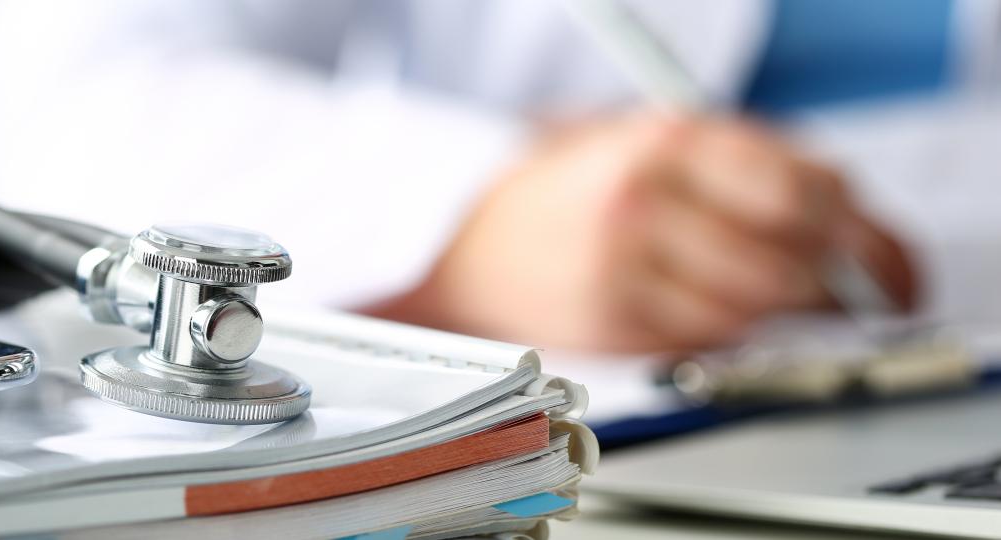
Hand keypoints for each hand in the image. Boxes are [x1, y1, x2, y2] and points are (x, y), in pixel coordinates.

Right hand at [365, 112, 917, 352]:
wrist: (472, 251)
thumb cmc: (567, 195)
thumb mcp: (647, 142)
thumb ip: (742, 163)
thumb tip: (842, 211)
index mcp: (659, 143)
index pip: (797, 188)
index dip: (860, 225)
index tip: (883, 249)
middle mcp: (643, 206)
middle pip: (788, 256)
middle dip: (847, 279)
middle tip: (872, 288)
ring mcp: (625, 273)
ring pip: (758, 307)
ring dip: (797, 310)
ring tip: (808, 301)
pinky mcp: (616, 327)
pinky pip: (713, 338)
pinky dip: (742, 330)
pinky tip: (739, 312)